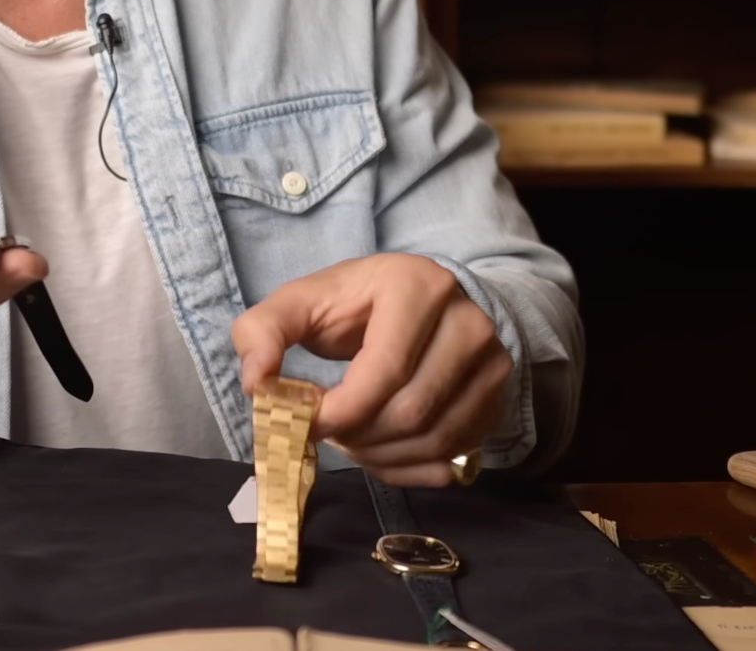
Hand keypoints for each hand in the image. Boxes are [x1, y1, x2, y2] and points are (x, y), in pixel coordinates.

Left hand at [229, 254, 511, 486]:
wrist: (427, 304)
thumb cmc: (359, 304)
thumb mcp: (304, 301)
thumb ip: (263, 330)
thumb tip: (257, 385)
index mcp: (419, 287)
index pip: (385, 370)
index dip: (341, 410)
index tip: (306, 421)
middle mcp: (469, 323)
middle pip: (411, 412)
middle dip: (358, 436)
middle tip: (328, 432)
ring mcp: (493, 364)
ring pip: (435, 440)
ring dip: (380, 456)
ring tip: (351, 438)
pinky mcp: (498, 401)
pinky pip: (452, 456)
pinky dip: (407, 468)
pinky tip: (380, 449)